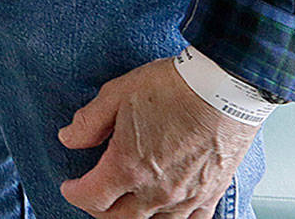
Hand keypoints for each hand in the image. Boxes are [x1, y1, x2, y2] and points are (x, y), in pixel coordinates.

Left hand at [57, 56, 259, 217]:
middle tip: (93, 197)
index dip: (74, 193)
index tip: (70, 186)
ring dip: (133, 217)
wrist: (225, 88)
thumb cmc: (175, 87)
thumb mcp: (117, 94)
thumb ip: (89, 122)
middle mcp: (156, 190)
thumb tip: (69, 138)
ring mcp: (186, 197)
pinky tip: (165, 213)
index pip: (92, 198)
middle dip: (99, 210)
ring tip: (124, 205)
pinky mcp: (210, 194)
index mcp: (128, 167)